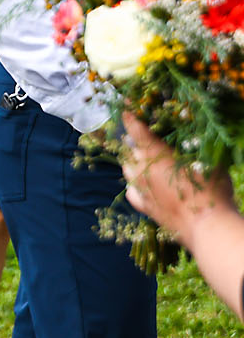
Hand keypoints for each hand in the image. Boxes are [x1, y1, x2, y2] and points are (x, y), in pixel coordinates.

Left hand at [121, 113, 234, 246]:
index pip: (136, 130)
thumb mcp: (208, 162)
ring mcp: (140, 188)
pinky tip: (142, 184)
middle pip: (129, 149)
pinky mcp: (143, 205)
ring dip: (133, 161)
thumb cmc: (212, 191)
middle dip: (134, 141)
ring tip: (143, 158)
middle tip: (144, 137)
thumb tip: (193, 138)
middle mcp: (142, 169)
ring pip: (127, 169)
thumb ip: (195, 148)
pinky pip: (131, 190)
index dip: (130, 118)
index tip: (126, 110)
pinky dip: (135, 184)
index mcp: (156, 154)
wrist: (207, 227)